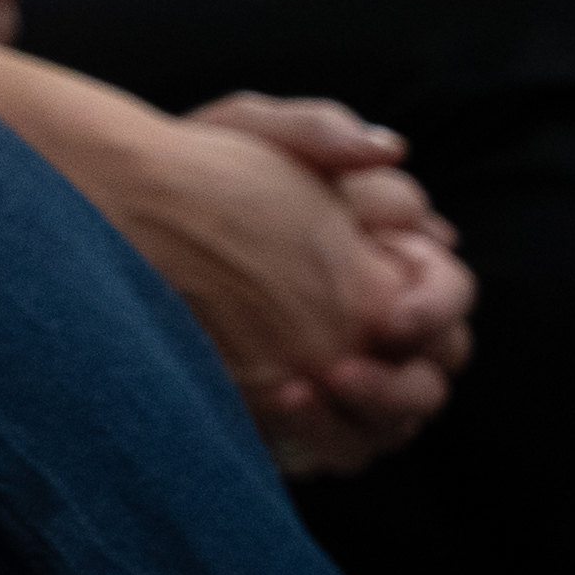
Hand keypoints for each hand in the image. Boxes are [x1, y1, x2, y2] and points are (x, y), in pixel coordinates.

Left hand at [112, 113, 469, 472]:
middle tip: (342, 369)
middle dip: (402, 378)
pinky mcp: (308, 411)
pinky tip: (269, 409)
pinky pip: (341, 445)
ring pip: (397, 418)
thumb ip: (317, 128)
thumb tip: (388, 148)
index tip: (388, 314)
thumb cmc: (198, 167)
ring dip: (364, 414)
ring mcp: (350, 371)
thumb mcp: (248, 129)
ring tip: (299, 391)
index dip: (432, 305)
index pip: (450, 290)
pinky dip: (317, 436)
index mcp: (386, 254)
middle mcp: (380, 320)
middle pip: (437, 367)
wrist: (124, 217)